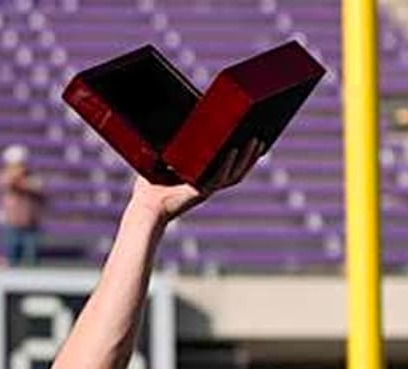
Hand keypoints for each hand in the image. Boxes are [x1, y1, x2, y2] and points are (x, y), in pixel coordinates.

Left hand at [127, 138, 264, 223]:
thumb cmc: (150, 186)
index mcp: (204, 178)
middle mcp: (209, 184)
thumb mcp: (162, 162)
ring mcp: (205, 189)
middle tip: (263, 136)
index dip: (245, 156)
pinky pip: (216, 179)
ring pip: (233, 174)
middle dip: (252, 155)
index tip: (255, 138)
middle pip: (239, 170)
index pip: (230, 166)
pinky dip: (226, 165)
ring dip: (246, 158)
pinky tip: (233, 151)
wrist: (143, 207)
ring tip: (255, 140)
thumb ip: (171, 147)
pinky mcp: (198, 193)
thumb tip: (171, 121)